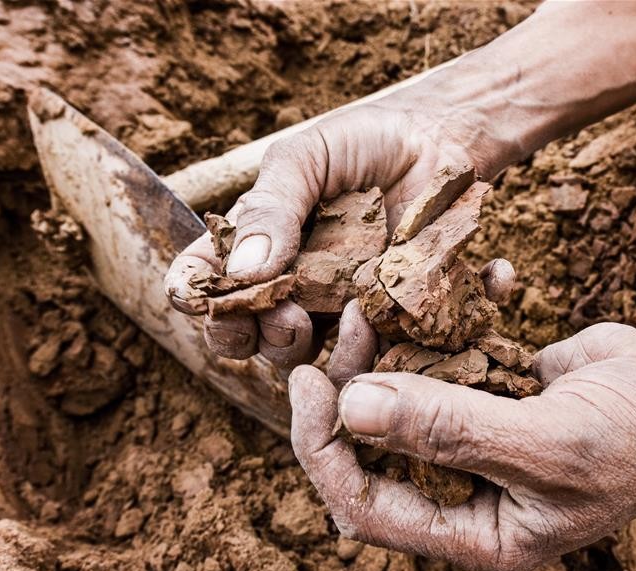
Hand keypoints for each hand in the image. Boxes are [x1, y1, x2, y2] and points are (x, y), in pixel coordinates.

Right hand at [164, 100, 482, 367]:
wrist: (443, 145)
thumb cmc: (367, 143)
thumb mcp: (307, 158)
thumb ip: (270, 207)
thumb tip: (241, 272)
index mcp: (254, 239)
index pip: (202, 279)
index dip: (191, 294)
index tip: (200, 296)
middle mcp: (284, 282)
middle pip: (238, 331)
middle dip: (238, 333)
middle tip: (270, 312)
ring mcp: (329, 309)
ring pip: (288, 355)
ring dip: (288, 345)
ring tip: (310, 319)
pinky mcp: (376, 325)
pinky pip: (353, 362)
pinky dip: (349, 352)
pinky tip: (361, 318)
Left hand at [289, 320, 635, 570]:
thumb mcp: (550, 443)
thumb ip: (451, 430)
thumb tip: (354, 408)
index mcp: (478, 534)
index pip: (368, 507)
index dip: (326, 450)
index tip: (308, 384)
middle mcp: (468, 492)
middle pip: (374, 449)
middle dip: (351, 389)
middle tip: (344, 327)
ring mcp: (476, 439)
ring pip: (402, 400)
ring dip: (387, 350)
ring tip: (378, 299)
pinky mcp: (489, 392)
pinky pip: (447, 359)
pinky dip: (448, 321)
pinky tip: (473, 284)